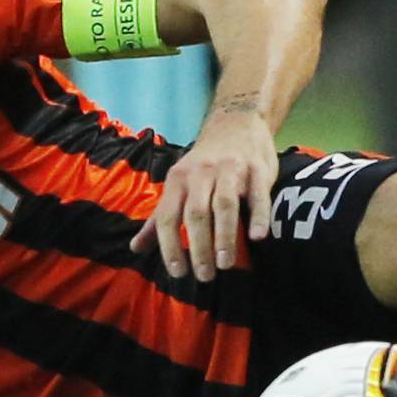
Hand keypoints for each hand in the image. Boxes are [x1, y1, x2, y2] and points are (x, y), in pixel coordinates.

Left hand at [130, 108, 278, 281]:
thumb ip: (159, 217)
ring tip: (225, 264)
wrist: (237, 121)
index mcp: (178, 180)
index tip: (178, 272)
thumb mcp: (178, 184)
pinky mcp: (258, 169)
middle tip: (204, 275)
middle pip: (196, 214)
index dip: (170, 246)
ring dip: (225, 237)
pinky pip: (258, 195)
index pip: (168, 217)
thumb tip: (136, 248)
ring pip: (224, 205)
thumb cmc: (205, 162)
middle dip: (199, 247)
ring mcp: (231, 170)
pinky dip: (260, 216)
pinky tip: (259, 237)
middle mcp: (202, 174)